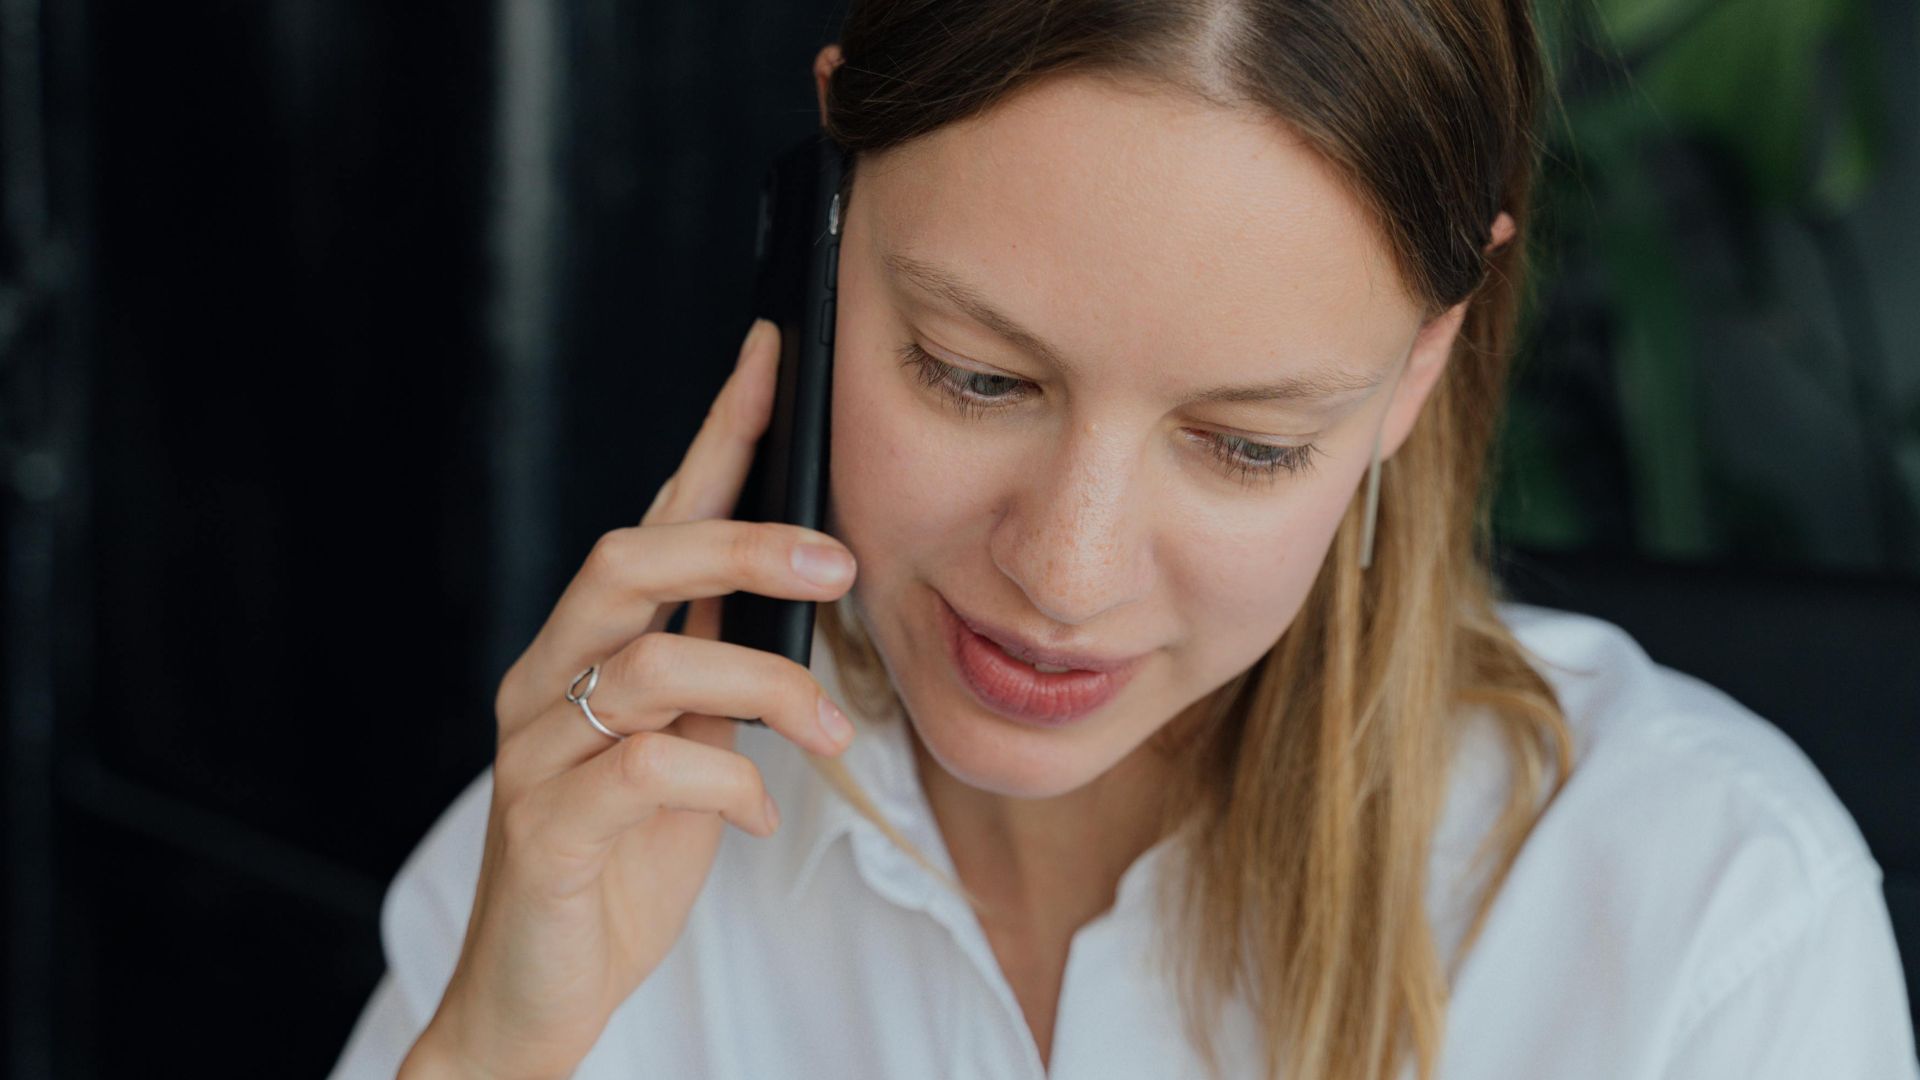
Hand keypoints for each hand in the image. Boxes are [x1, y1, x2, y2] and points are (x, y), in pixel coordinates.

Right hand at [400, 319, 857, 1079]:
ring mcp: (539, 751)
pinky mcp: (549, 827)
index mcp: (588, 649)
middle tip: (840, 564)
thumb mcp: (688, 749)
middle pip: (629, 562)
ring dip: (764, 689)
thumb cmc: (620, 860)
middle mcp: (549, 680)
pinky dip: (728, 785)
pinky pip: (649, 773)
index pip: (654, 519)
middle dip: (741, 544)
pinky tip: (760, 811)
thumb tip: (804, 593)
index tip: (772, 355)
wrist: (538, 990)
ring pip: (649, 665)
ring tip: (826, 734)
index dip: (713, 435)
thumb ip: (720, 671)